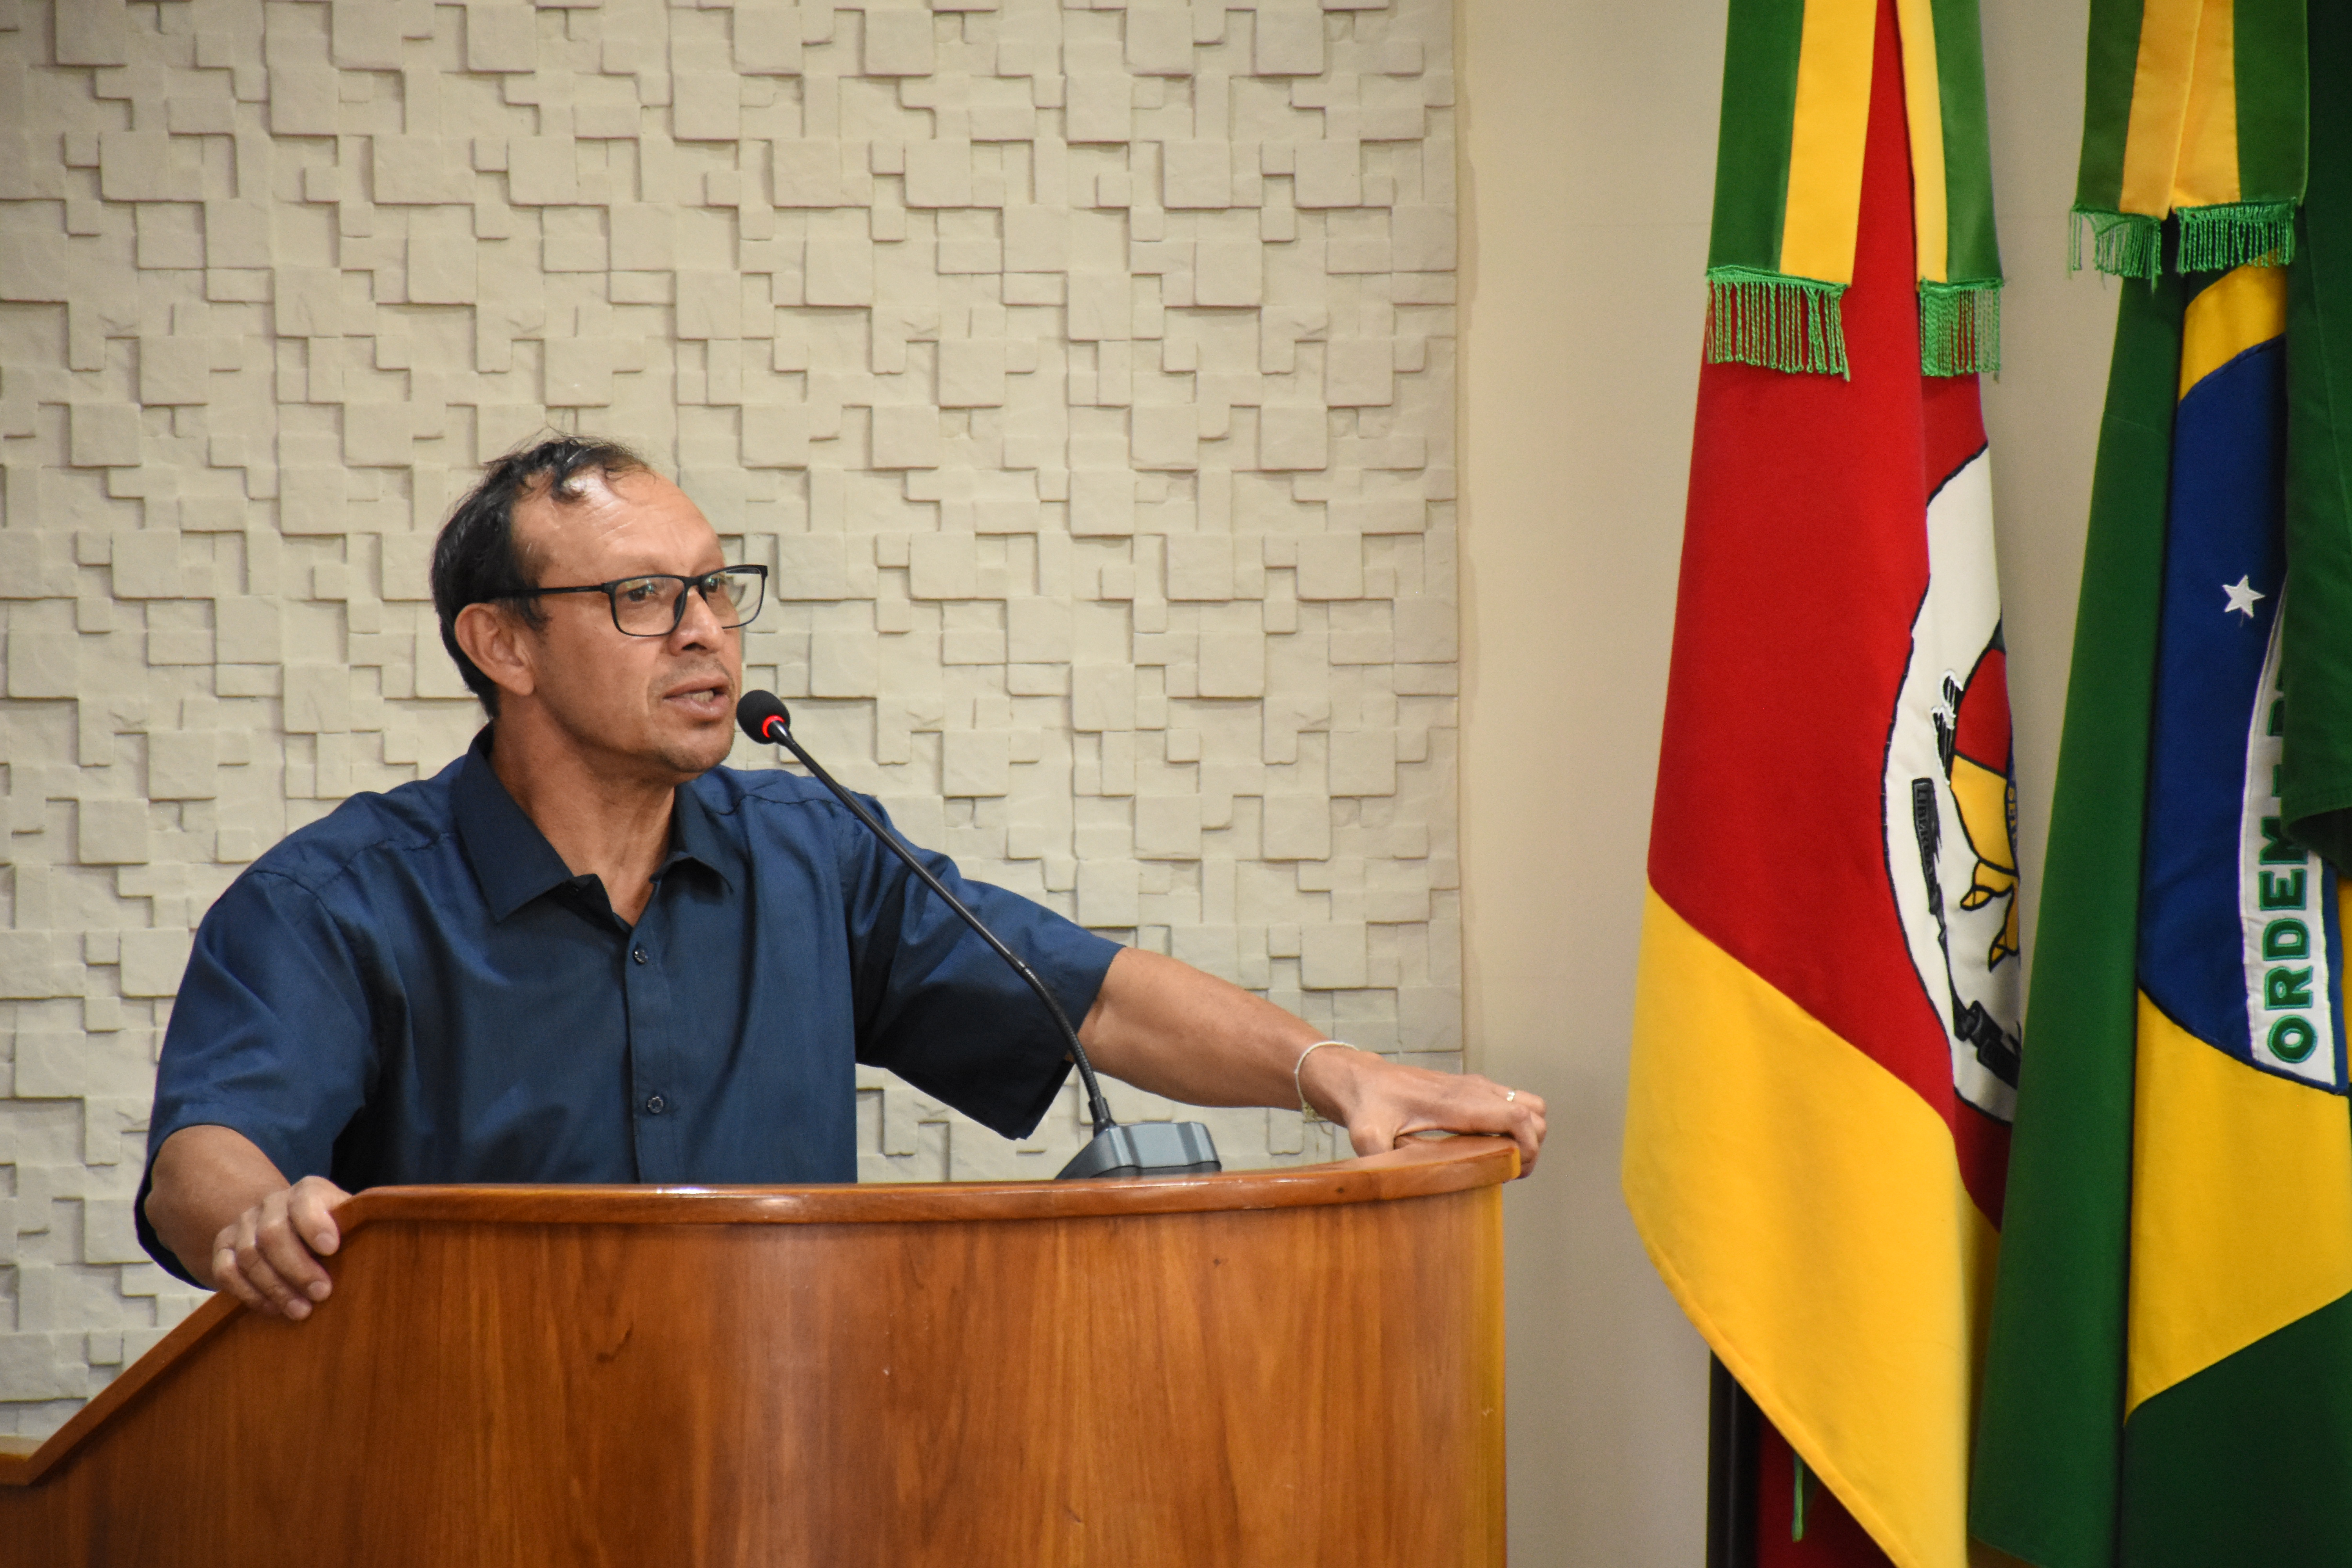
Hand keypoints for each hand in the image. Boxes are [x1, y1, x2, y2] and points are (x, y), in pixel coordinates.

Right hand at [211, 1175, 351, 1320]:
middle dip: (297, 1268)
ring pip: (249, 1255)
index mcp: (307, 1191)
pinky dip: (249, 1293)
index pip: (306, 1201)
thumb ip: (359, 1228)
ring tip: (301, 1311)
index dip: (316, 1224)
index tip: (331, 1248)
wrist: (287, 1225)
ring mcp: (244, 1223)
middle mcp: (272, 1203)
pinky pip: (226, 1271)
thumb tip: (385, 1249)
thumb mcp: (349, 1222)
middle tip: (321, 1293)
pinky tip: (273, 1309)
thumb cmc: (332, 1230)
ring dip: (276, 1287)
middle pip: (273, 1233)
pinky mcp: (223, 1247)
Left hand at [1304, 1049, 1547, 1175]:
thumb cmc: (1367, 1106)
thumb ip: (1379, 1160)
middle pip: (1534, 1112)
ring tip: (1504, 1161)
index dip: (1529, 1147)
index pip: (1517, 1115)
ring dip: (1528, 1134)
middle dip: (1532, 1145)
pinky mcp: (1473, 1090)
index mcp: (1457, 1101)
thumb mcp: (1367, 1135)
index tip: (1515, 1172)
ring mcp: (1477, 1087)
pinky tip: (1488, 1148)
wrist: (1362, 1080)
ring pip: (1530, 1105)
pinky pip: (1513, 1104)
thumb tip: (1390, 1188)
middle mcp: (1474, 1089)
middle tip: (1509, 1171)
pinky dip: (1515, 1126)